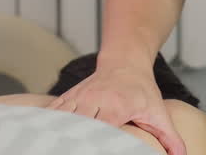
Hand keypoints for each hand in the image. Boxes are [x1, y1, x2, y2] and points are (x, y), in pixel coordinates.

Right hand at [48, 63, 187, 154]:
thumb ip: (170, 137)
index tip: (89, 150)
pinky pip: (52, 111)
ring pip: (60, 117)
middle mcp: (95, 99)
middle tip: (63, 151)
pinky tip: (35, 138)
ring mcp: (80, 96)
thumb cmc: (142, 90)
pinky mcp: (69, 95)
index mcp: (117, 105)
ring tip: (44, 148)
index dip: (92, 144)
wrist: (125, 61)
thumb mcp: (159, 112)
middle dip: (69, 143)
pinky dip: (44, 124)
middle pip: (77, 125)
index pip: (101, 128)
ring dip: (53, 135)